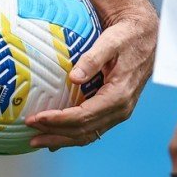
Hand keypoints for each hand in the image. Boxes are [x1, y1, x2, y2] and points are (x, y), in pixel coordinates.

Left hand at [24, 6, 157, 148]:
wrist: (146, 36)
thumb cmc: (127, 36)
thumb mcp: (111, 42)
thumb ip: (93, 59)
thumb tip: (74, 78)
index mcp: (119, 95)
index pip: (83, 116)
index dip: (58, 120)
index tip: (37, 117)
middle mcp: (120, 109)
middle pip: (83, 131)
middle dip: (55, 133)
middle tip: (30, 131)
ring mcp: (119, 112)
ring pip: (88, 134)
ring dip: (62, 139)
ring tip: (37, 139)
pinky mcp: (114, 109)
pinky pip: (92, 128)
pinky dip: (73, 134)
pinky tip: (55, 137)